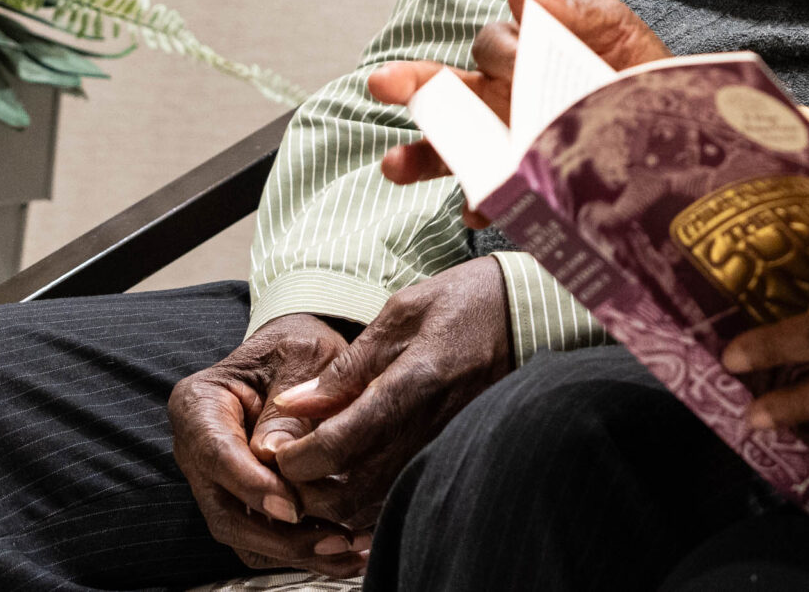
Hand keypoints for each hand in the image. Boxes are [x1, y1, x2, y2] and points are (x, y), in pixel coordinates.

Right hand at [168, 313, 368, 577]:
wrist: (300, 353)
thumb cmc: (299, 347)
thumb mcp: (303, 356)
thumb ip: (290, 405)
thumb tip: (277, 457)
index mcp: (197, 405)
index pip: (216, 455)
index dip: (252, 486)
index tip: (294, 509)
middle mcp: (197, 451)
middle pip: (224, 511)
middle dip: (280, 536)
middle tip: (335, 542)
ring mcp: (216, 481)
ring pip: (243, 535)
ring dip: (295, 552)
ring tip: (350, 553)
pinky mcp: (242, 501)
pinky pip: (263, 538)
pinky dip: (300, 550)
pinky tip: (344, 552)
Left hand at [257, 257, 514, 529]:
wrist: (531, 313)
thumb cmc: (467, 302)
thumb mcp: (402, 313)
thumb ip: (347, 366)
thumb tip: (293, 405)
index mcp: (412, 383)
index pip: (337, 445)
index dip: (296, 458)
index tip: (277, 448)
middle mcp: (429, 426)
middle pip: (350, 492)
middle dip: (307, 490)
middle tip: (288, 465)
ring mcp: (444, 445)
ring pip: (374, 505)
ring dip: (334, 502)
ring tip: (314, 476)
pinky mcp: (453, 453)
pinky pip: (401, 497)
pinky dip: (367, 505)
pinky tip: (352, 485)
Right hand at [372, 0, 667, 192]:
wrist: (678, 121)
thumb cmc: (635, 67)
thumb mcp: (612, 28)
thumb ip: (569, 11)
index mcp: (519, 60)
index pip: (487, 48)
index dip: (501, 50)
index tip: (522, 52)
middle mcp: (501, 101)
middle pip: (446, 93)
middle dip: (413, 85)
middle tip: (384, 83)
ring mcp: (507, 145)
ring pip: (450, 149)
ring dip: (421, 155)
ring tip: (394, 164)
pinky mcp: (524, 185)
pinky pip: (491, 197)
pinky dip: (483, 201)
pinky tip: (482, 206)